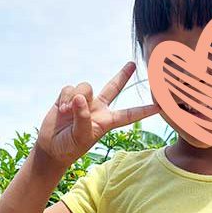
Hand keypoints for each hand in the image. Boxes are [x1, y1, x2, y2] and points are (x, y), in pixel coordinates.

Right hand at [36, 61, 159, 167]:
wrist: (51, 148)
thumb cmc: (70, 146)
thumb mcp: (81, 136)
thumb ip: (83, 117)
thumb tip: (80, 97)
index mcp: (107, 121)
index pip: (130, 114)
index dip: (144, 110)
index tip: (160, 106)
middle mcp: (98, 108)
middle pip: (114, 87)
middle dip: (123, 75)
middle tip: (133, 64)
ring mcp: (84, 101)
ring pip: (86, 87)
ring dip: (76, 97)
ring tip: (67, 112)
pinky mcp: (68, 97)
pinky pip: (70, 88)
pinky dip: (65, 97)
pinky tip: (60, 108)